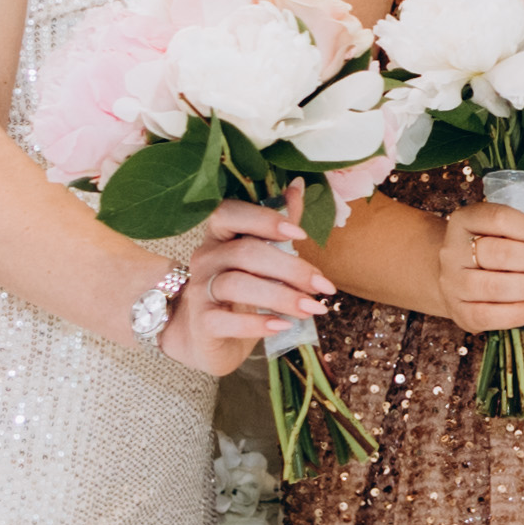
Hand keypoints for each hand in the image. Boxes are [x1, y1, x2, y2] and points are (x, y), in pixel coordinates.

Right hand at [156, 208, 321, 373]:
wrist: (208, 339)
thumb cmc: (240, 294)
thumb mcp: (261, 259)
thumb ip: (277, 225)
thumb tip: (297, 185)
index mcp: (220, 235)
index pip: (229, 213)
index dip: (264, 219)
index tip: (300, 235)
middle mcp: (205, 257)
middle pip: (245, 252)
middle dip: (290, 268)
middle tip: (324, 287)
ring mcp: (199, 289)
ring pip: (236, 284)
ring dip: (281, 296)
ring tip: (312, 308)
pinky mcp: (201, 322)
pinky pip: (225, 320)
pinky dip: (257, 323)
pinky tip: (282, 326)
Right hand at [422, 195, 523, 335]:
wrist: (462, 273)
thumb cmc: (498, 244)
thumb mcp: (520, 222)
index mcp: (465, 220)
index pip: (500, 219)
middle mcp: (452, 250)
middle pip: (500, 254)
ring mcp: (452, 283)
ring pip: (495, 288)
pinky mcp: (459, 312)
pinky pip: (488, 316)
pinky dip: (520, 314)